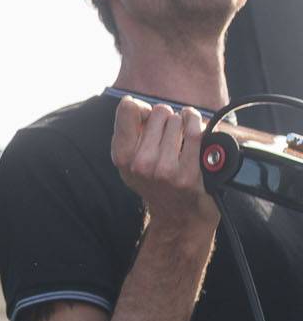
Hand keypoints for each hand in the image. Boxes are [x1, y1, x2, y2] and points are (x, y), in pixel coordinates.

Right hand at [111, 96, 220, 239]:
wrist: (179, 216)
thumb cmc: (156, 182)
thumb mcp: (130, 161)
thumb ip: (127, 130)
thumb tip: (136, 103)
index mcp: (122, 157)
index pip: (129, 109)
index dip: (141, 108)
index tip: (147, 116)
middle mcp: (141, 164)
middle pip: (158, 112)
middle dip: (166, 117)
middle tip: (169, 131)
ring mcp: (165, 170)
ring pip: (178, 120)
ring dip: (184, 121)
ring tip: (183, 134)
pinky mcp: (189, 174)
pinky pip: (195, 134)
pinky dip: (198, 125)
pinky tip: (197, 128)